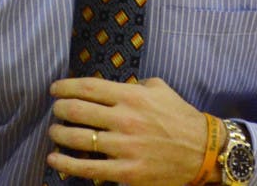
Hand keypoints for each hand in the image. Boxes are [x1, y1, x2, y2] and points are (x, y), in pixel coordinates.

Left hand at [47, 77, 214, 185]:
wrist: (201, 151)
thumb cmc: (179, 117)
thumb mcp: (159, 89)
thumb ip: (134, 84)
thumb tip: (110, 88)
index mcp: (132, 96)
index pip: (88, 88)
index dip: (66, 87)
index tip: (55, 89)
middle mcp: (125, 119)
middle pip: (78, 111)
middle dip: (60, 109)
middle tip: (56, 109)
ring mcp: (124, 147)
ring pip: (78, 138)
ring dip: (59, 133)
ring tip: (54, 131)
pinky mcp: (126, 172)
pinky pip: (88, 168)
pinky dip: (66, 163)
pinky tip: (54, 159)